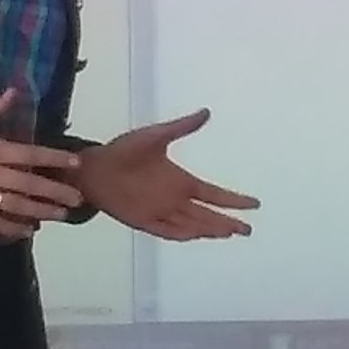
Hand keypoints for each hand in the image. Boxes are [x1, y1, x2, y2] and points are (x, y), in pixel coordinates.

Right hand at [0, 90, 81, 240]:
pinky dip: (12, 229)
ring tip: (62, 215)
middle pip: (30, 185)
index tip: (76, 163)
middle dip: (57, 192)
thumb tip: (15, 91)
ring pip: (16, 207)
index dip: (55, 159)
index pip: (30, 155)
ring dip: (41, 212)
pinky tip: (28, 231)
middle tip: (79, 198)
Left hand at [77, 112, 257, 242]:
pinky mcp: (143, 221)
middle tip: (248, 229)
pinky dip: (183, 234)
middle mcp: (175, 200)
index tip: (254, 203)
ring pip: (192, 225)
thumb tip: (206, 112)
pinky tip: (197, 236)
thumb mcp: (155, 136)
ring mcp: (160, 212)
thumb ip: (181, 127)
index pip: (214, 194)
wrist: (93, 168)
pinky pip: (168, 231)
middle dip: (228, 222)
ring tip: (230, 233)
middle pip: (208, 215)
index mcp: (181, 181)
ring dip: (209, 229)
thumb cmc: (123, 151)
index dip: (234, 200)